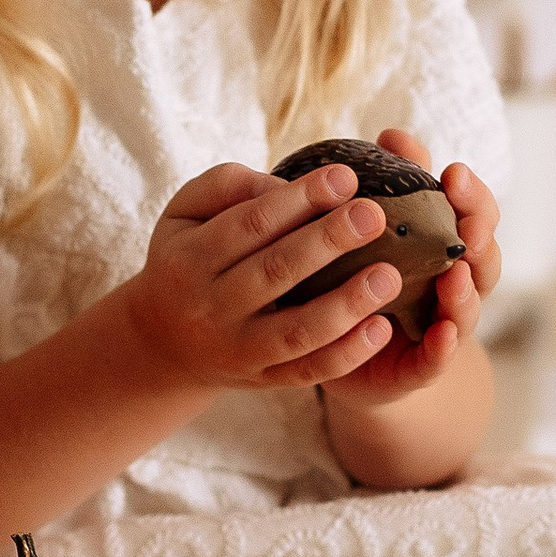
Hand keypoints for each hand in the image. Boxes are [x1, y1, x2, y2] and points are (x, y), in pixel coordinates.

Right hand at [119, 160, 410, 394]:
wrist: (165, 341)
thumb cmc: (189, 258)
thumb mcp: (185, 213)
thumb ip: (227, 186)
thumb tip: (289, 187)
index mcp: (189, 260)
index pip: (250, 224)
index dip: (299, 199)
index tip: (345, 176)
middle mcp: (210, 308)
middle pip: (276, 271)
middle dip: (329, 241)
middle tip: (374, 215)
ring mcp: (237, 350)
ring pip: (297, 330)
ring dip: (347, 303)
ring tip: (390, 275)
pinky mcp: (263, 379)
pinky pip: (310, 371)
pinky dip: (348, 353)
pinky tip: (381, 328)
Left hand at [320, 131, 503, 411]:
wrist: (349, 358)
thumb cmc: (365, 281)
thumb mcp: (376, 233)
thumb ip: (392, 186)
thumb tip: (393, 134)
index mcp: (447, 247)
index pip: (475, 214)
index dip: (472, 195)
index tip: (454, 173)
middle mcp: (456, 285)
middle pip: (484, 257)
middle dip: (480, 236)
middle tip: (468, 223)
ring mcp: (444, 326)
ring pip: (468, 307)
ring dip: (466, 291)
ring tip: (455, 275)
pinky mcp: (422, 366)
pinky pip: (439, 357)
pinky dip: (444, 345)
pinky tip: (441, 333)